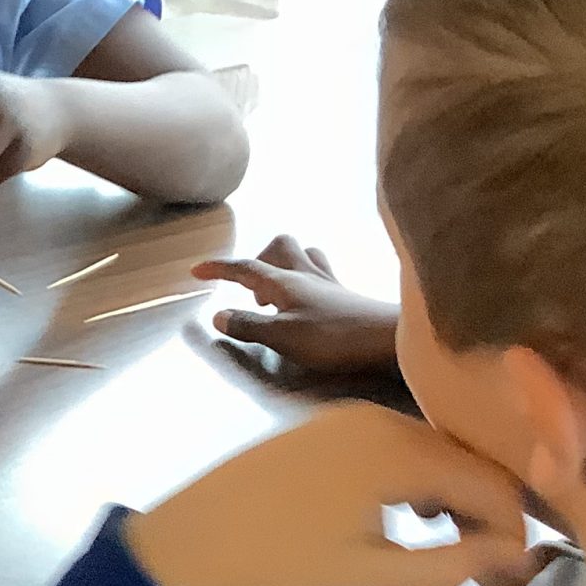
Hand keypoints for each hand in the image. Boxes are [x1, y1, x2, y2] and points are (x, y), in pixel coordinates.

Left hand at [125, 402, 538, 585]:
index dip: (513, 530)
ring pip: (428, 450)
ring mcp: (344, 417)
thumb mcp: (371, 576)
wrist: (184, 546)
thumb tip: (514, 557)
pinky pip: (392, 445)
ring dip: (451, 496)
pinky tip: (408, 519)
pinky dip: (415, 480)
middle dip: (487, 512)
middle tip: (495, 570)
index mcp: (396, 448)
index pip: (489, 482)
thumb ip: (450, 565)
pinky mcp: (321, 427)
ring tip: (456, 549)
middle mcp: (376, 418)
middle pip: (463, 458)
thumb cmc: (277, 564)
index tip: (517, 575)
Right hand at [193, 236, 401, 373]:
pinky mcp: (346, 294)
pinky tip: (309, 297)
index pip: (244, 268)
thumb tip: (218, 316)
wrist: (388, 338)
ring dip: (285, 265)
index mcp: (284, 282)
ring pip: (303, 255)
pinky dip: (308, 277)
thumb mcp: (282, 337)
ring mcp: (329, 282)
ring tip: (276, 291)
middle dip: (258, 259)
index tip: (197, 271)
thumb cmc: (333, 337)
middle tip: (250, 288)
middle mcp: (306, 274)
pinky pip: (322, 271)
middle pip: (279, 247)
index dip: (219, 268)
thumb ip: (248, 326)